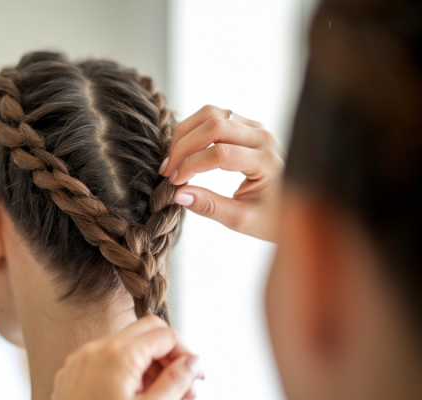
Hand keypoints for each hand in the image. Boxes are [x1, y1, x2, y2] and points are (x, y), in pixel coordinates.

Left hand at [41, 315, 202, 399]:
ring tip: (161, 398)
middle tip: (184, 388)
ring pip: (125, 346)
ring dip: (147, 365)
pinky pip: (105, 359)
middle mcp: (96, 348)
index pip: (164, 335)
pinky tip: (133, 398)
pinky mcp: (72, 372)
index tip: (195, 379)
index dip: (185, 354)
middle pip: (144, 333)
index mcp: (118, 354)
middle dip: (169, 356)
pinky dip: (125, 370)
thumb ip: (177, 381)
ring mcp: (80, 359)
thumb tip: (194, 360)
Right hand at [160, 105, 284, 242]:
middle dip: (183, 147)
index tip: (174, 183)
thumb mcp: (242, 220)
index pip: (220, 153)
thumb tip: (178, 194)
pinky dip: (194, 129)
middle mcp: (264, 138)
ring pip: (212, 114)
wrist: (298, 206)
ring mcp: (256, 128)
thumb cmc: (273, 217)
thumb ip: (211, 207)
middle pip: (214, 125)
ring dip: (186, 133)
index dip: (191, 166)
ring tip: (173, 160)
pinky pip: (216, 116)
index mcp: (267, 162)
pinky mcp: (248, 126)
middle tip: (167, 172)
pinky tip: (184, 151)